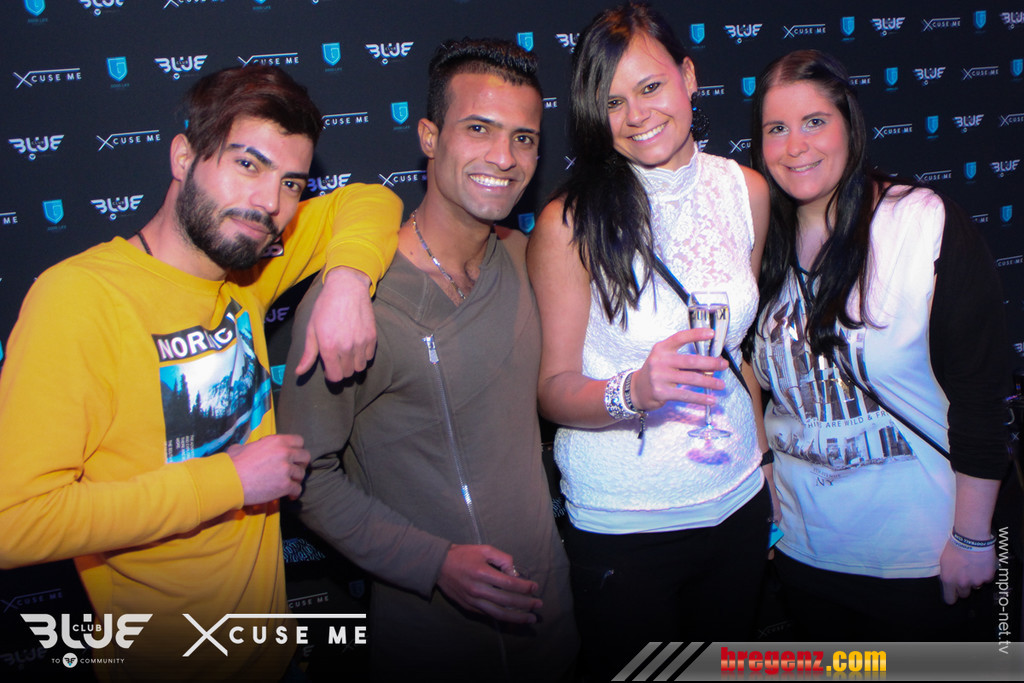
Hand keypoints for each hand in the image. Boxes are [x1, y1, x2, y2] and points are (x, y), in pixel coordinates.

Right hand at [227, 434, 309, 504]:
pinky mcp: (285, 485)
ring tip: (289, 484)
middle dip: (301, 464)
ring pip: (301, 474)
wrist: (228, 481)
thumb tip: (251, 448)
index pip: (299, 441)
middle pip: (305, 457)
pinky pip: (297, 489)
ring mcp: (286, 469)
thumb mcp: (243, 447)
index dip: (297, 449)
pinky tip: (289, 495)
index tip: (293, 456)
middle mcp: (285, 453)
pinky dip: (294, 493)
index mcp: (277, 441)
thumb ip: (255, 446)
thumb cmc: (232, 464)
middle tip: (293, 470)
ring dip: (296, 480)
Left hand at [296, 267, 375, 381]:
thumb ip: (308, 353)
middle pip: (348, 373)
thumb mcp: (311, 329)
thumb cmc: (325, 307)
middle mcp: (346, 348)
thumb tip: (299, 372)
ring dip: (353, 364)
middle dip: (342, 369)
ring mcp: (361, 343)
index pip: (335, 376)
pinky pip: (369, 356)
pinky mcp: (372, 337)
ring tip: (348, 353)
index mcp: (329, 347)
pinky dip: (363, 355)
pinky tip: (357, 345)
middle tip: (337, 358)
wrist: (347, 288)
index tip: (329, 368)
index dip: (331, 375)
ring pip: (360, 367)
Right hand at [436, 544, 541, 623]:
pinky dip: (503, 618)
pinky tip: (514, 618)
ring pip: (499, 614)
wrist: (438, 566)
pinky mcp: (469, 608)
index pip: (509, 584)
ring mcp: (473, 601)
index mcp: (483, 573)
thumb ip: (502, 558)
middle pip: (507, 601)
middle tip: (538, 604)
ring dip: (517, 618)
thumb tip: (515, 572)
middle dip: (525, 604)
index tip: (535, 587)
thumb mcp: (484, 549)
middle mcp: (478, 590)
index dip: (525, 587)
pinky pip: (489, 615)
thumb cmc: (464, 555)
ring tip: (530, 618)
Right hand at [629, 328, 727, 410]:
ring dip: (709, 382)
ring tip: (720, 385)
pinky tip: (710, 400)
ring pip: (690, 379)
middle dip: (710, 363)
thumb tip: (710, 366)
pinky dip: (700, 398)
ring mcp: (659, 377)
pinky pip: (685, 395)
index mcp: (662, 348)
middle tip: (723, 365)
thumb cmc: (656, 373)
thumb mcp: (666, 361)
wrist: (636, 389)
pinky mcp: (661, 392)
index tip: (712, 333)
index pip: (680, 338)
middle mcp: (660, 361)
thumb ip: (685, 361)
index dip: (696, 335)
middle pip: (690, 360)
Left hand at [939, 539, 995, 603]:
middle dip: (964, 588)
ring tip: (972, 567)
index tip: (953, 594)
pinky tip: (980, 564)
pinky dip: (984, 574)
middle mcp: (962, 583)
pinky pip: (985, 580)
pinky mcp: (987, 577)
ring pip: (975, 586)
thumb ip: (947, 574)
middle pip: (964, 594)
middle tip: (964, 577)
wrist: (971, 539)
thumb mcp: (944, 562)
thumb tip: (950, 581)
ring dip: (974, 580)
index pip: (950, 599)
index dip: (951, 596)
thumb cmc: (954, 547)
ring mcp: (976, 581)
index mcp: (949, 580)